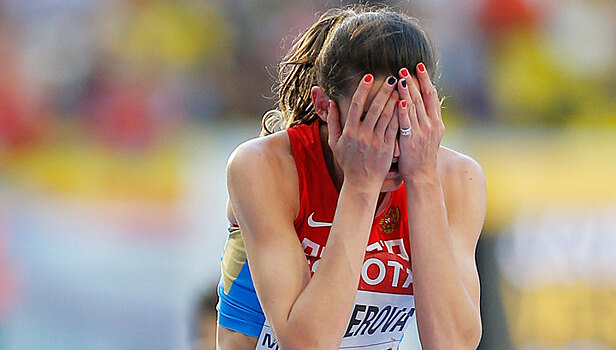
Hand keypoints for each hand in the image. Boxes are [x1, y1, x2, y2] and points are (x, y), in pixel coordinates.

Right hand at [326, 74, 399, 190]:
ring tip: (401, 87)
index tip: (369, 76)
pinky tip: (405, 104)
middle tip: (392, 77)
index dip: (362, 90)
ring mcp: (376, 141)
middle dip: (384, 91)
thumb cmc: (347, 162)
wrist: (361, 183)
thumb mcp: (335, 143)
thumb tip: (331, 103)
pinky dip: (400, 115)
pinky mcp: (387, 148)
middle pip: (374, 108)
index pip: (355, 105)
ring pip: (387, 116)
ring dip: (394, 99)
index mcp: (349, 132)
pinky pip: (395, 128)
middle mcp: (363, 135)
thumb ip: (332, 122)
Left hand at [395, 63, 444, 180]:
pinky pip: (406, 123)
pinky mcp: (411, 140)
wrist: (423, 176)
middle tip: (404, 67)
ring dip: (407, 91)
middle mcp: (431, 124)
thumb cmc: (423, 156)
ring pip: (414, 107)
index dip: (426, 79)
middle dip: (413, 81)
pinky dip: (403, 111)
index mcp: (436, 122)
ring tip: (400, 77)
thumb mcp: (430, 135)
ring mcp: (422, 132)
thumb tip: (426, 103)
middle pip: (422, 98)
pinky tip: (399, 101)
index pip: (432, 95)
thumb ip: (428, 119)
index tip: (419, 66)